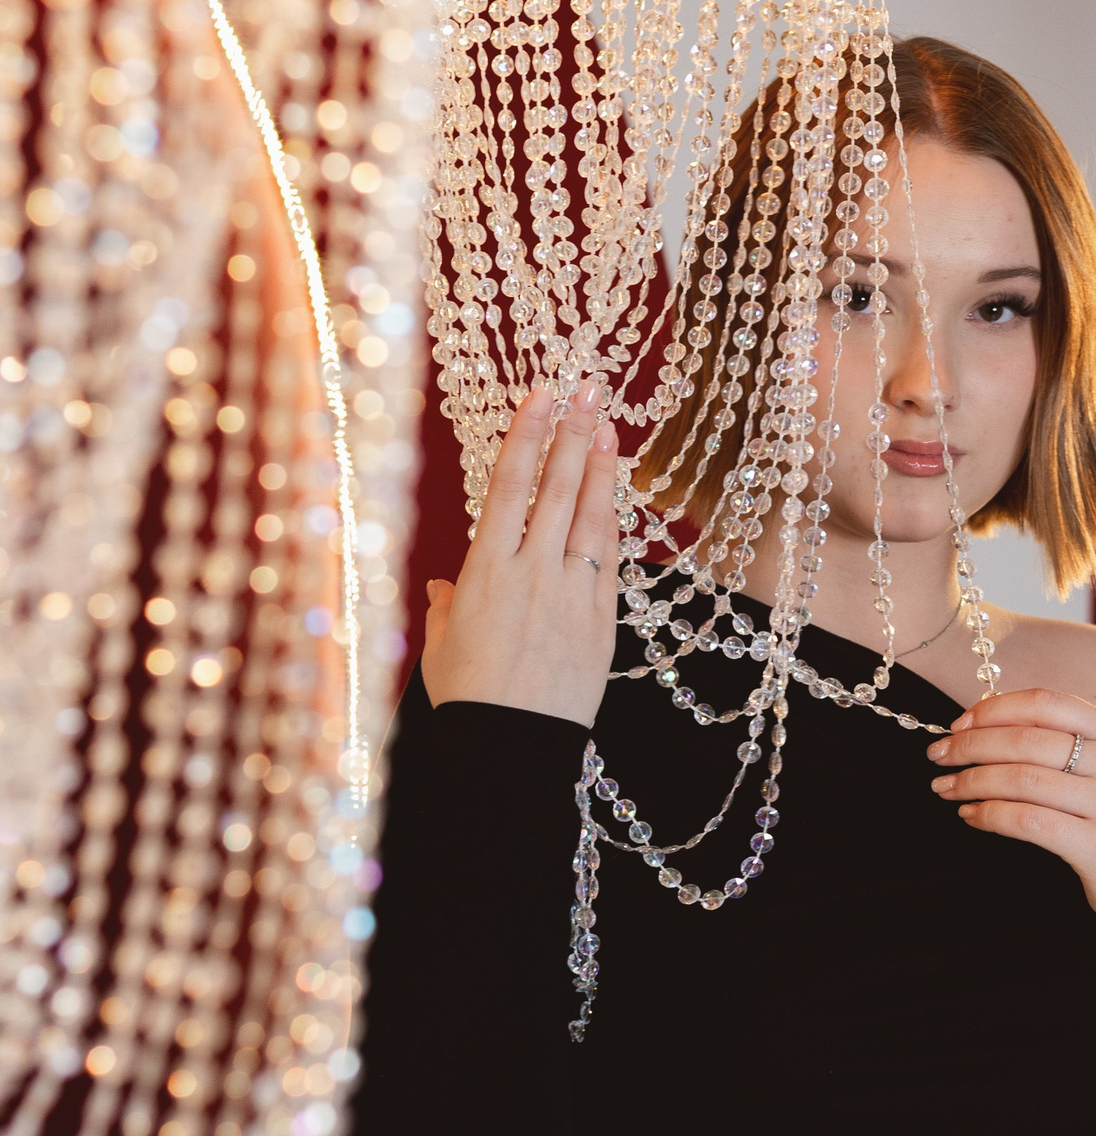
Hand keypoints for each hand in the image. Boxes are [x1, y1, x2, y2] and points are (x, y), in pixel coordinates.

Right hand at [420, 384, 618, 725]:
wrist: (512, 746)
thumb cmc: (468, 698)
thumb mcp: (441, 646)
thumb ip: (448, 606)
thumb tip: (448, 586)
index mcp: (483, 570)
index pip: (508, 486)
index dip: (527, 435)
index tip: (541, 396)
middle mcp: (530, 571)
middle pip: (554, 487)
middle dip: (571, 433)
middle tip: (588, 389)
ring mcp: (570, 591)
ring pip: (588, 516)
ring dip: (598, 467)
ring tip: (607, 425)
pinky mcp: (601, 618)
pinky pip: (609, 559)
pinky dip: (612, 523)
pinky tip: (615, 496)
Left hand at [927, 688, 1095, 957]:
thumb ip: (1070, 744)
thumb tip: (991, 723)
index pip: (1048, 703)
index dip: (995, 708)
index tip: (960, 723)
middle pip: (1028, 739)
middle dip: (971, 745)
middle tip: (938, 755)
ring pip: (1022, 779)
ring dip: (972, 781)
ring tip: (945, 788)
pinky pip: (1027, 821)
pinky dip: (989, 815)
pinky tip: (970, 816)